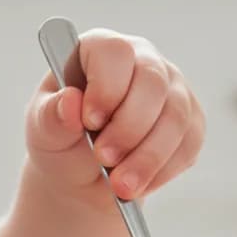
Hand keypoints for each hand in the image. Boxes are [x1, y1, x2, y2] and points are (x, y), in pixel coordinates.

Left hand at [25, 29, 204, 204]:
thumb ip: (52, 116)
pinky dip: (164, 170)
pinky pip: (189, 145)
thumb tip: (70, 102)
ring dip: (148, 157)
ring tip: (121, 186)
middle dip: (129, 128)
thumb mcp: (45, 131)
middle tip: (104, 159)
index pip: (116, 52)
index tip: (90, 121)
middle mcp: (144, 62)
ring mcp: (174, 91)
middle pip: (153, 83)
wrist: (85, 175)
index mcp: (102, 50)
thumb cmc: (63, 140)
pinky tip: (140, 184)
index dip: (107, 86)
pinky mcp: (192, 123)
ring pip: (176, 118)